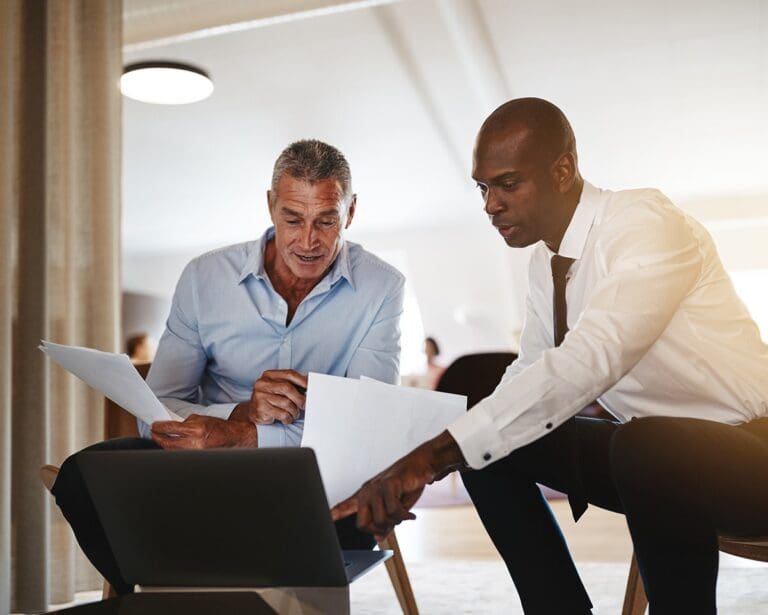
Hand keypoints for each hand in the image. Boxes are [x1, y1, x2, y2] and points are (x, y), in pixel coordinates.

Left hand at [151, 414, 257, 448]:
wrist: (232, 437)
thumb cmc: (217, 427)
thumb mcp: (201, 419)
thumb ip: (185, 423)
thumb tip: (171, 427)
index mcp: (196, 430)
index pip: (171, 429)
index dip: (159, 427)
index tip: (154, 426)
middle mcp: (195, 443)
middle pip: (167, 443)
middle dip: (158, 438)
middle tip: (154, 432)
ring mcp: (195, 453)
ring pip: (172, 451)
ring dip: (165, 444)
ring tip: (162, 438)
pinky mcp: (197, 458)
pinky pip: (181, 454)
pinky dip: (175, 450)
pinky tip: (172, 445)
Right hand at [230, 370, 307, 425]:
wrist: (253, 413)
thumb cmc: (270, 399)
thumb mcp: (279, 388)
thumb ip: (292, 384)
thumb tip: (310, 382)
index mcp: (269, 375)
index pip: (289, 374)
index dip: (302, 380)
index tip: (311, 387)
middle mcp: (262, 384)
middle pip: (288, 388)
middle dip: (299, 398)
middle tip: (304, 405)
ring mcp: (260, 396)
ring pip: (286, 403)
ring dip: (294, 411)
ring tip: (294, 414)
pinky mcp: (261, 409)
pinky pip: (282, 414)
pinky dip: (288, 418)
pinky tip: (287, 419)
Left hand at [331, 431, 465, 539]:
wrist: (421, 466)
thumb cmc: (407, 484)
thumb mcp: (396, 508)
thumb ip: (385, 523)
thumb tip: (378, 538)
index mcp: (365, 496)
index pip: (345, 507)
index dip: (335, 515)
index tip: (326, 519)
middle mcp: (367, 491)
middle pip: (362, 524)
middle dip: (378, 529)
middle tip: (392, 524)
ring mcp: (377, 488)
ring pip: (380, 520)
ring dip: (395, 521)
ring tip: (403, 513)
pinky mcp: (389, 485)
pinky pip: (393, 511)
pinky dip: (404, 516)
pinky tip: (409, 514)